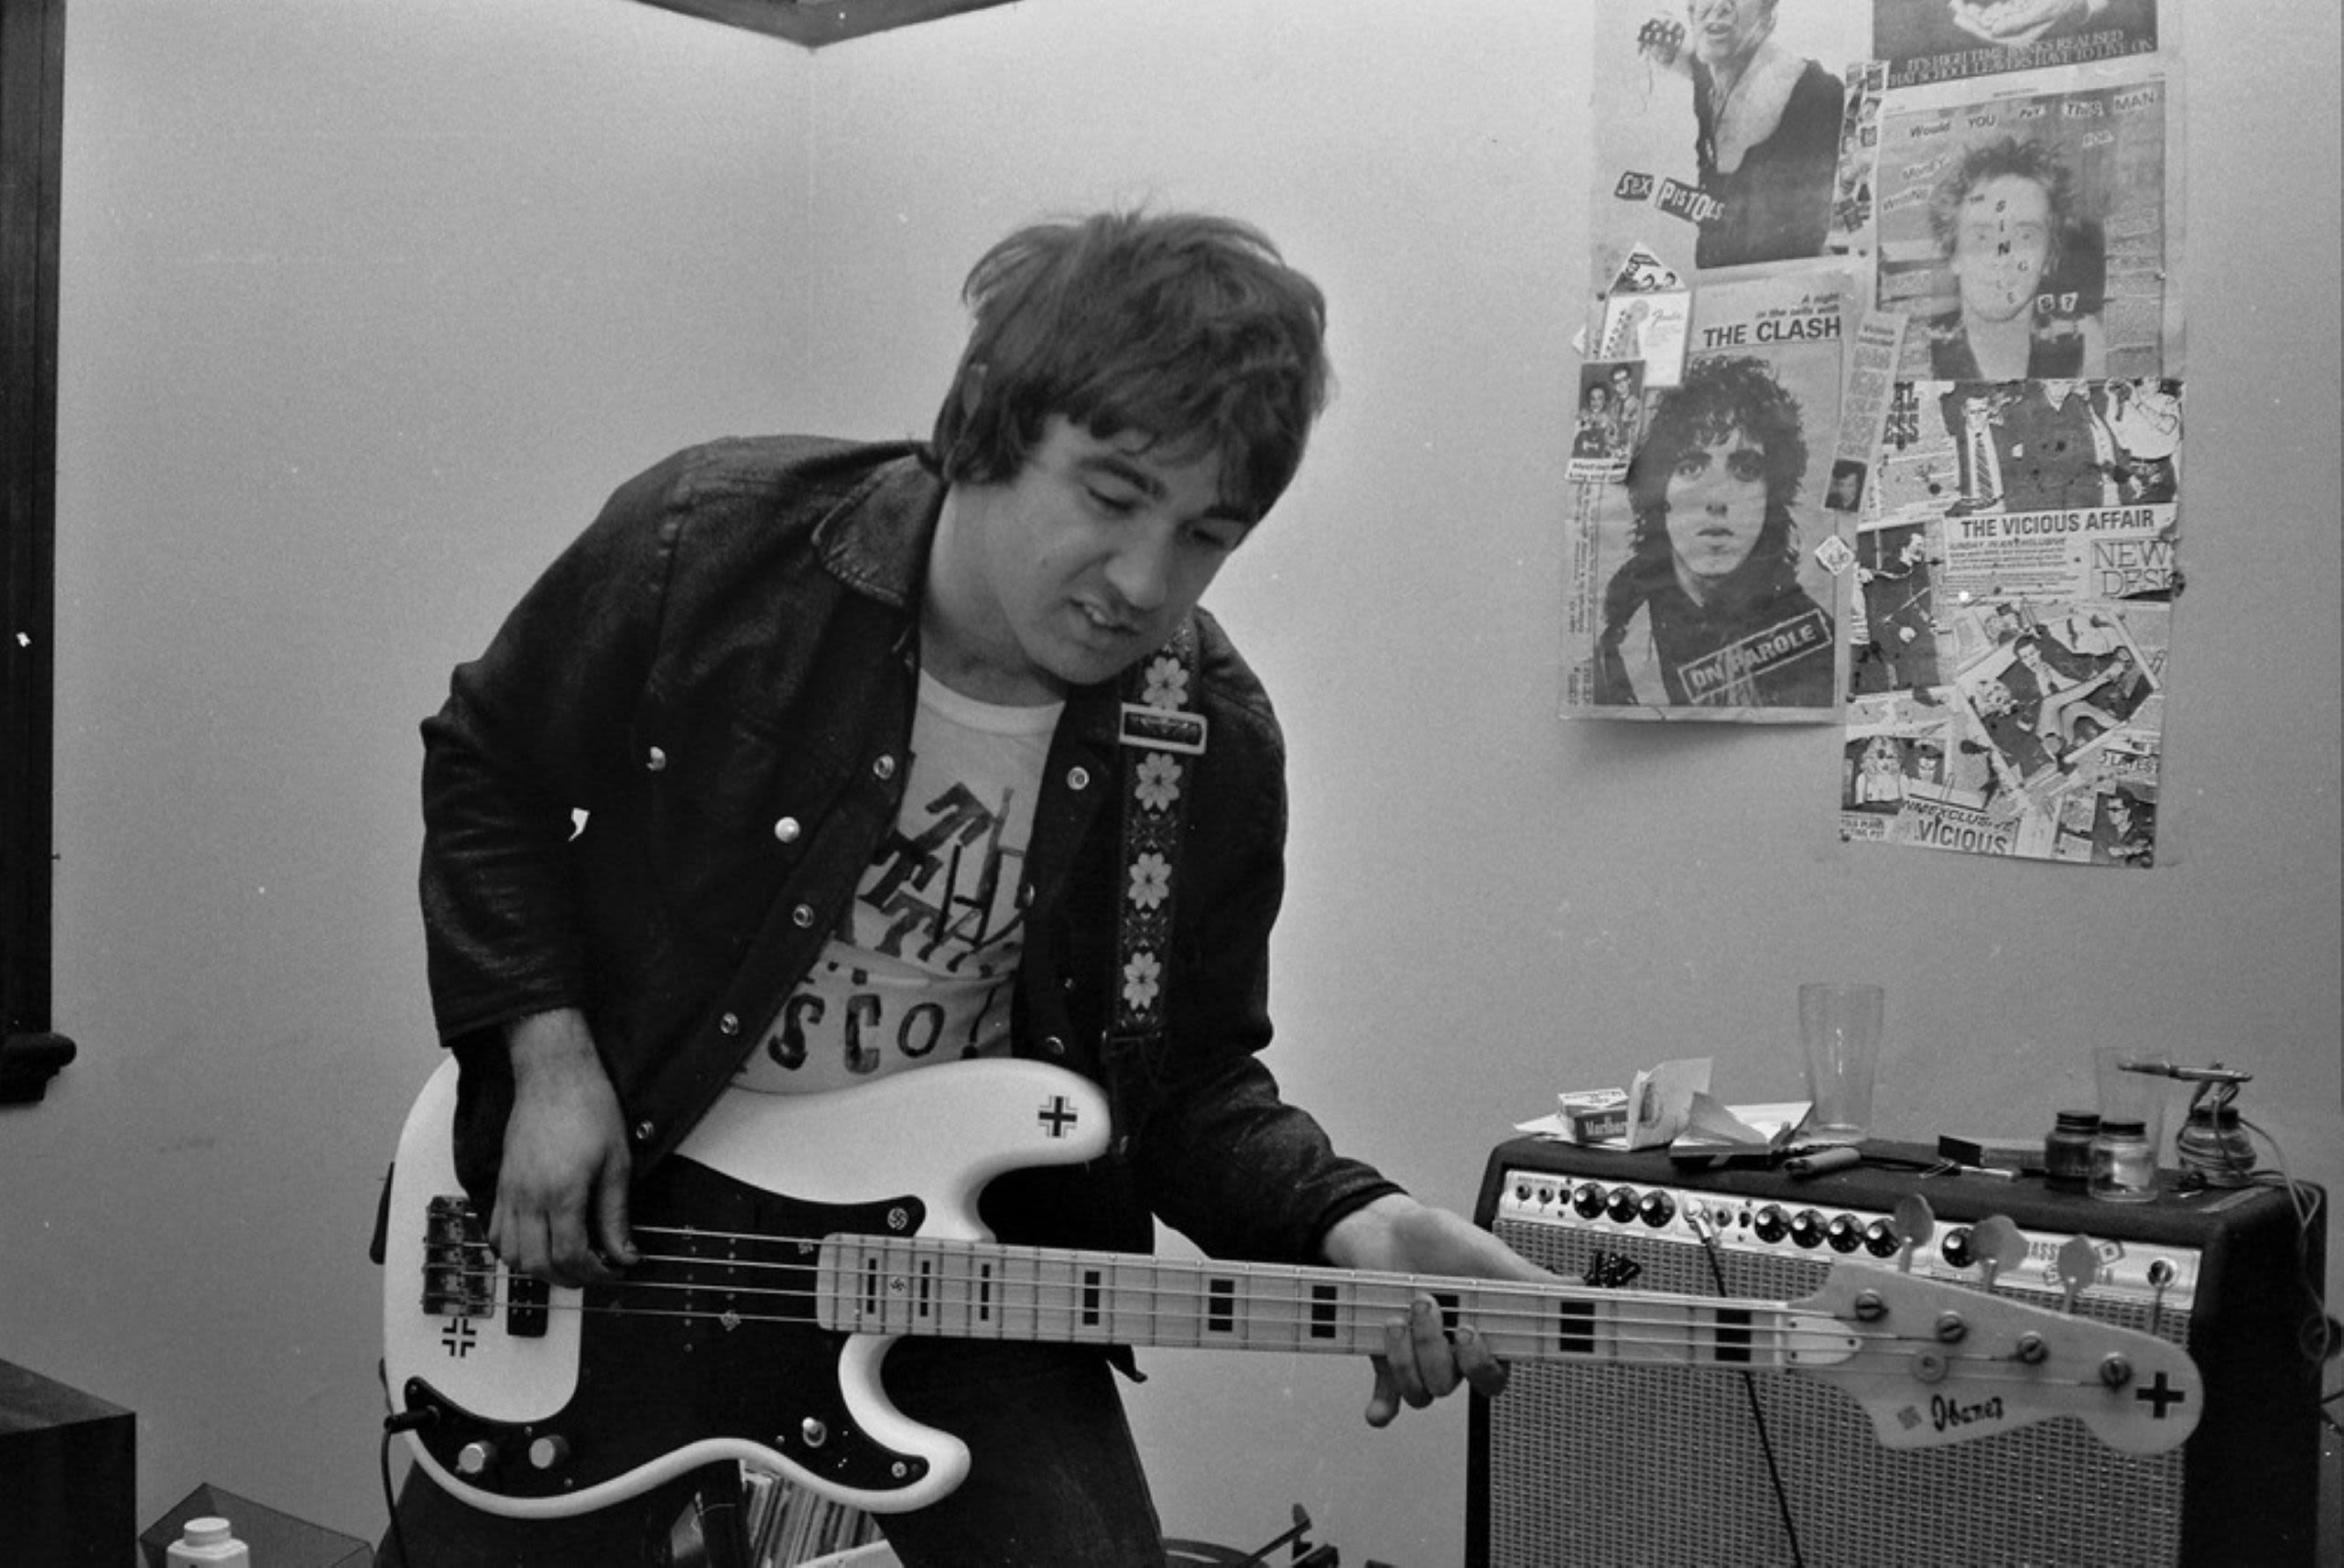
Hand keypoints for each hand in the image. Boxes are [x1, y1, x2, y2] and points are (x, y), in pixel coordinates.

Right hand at [490, 1009, 638, 1286]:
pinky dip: (514, 1250)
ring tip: (570, 1261)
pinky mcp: (502, 1184)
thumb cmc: (589, 1108)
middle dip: (571, 1278)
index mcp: (562, 1192)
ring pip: (512, 1255)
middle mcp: (529, 1197)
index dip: (596, 1273)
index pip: (571, 1256)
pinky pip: (495, 1233)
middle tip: (598, 1271)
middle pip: (538, 1264)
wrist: (555, 1074)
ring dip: (540, 1269)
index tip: (617, 1270)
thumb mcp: (617, 1162)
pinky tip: (540, 1243)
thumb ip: (616, 1214)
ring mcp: (510, 1192)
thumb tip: (625, 1253)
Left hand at [1322, 1194, 1553, 1426]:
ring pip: (1423, 1391)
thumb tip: (1578, 1289)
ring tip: (1397, 1317)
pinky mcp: (1389, 1360)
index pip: (1498, 1371)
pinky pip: (1389, 1399)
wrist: (1386, 1230)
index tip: (1474, 1335)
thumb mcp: (1487, 1253)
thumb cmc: (1440, 1241)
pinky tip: (1378, 1410)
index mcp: (1487, 1333)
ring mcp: (1423, 1359)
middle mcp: (1456, 1353)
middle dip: (1438, 1349)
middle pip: (1458, 1384)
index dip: (1487, 1364)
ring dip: (1406, 1357)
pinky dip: (1383, 1407)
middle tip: (1428, 1305)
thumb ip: (1528, 1279)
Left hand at [1948, 0, 2090, 48]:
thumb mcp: (2042, 10)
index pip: (1990, 34)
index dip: (1972, 25)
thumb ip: (2018, 22)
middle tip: (1953, 6)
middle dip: (1969, 17)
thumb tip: (1993, 31)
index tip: (1958, 16)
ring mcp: (2014, 25)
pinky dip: (1984, 7)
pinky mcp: (2014, 15)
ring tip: (1956, 3)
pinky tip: (1971, 4)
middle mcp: (2014, 34)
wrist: (2076, 2)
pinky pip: (1995, 11)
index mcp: (2020, 38)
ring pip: (1987, 19)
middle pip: (1984, 27)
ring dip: (1973, 11)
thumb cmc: (2062, 3)